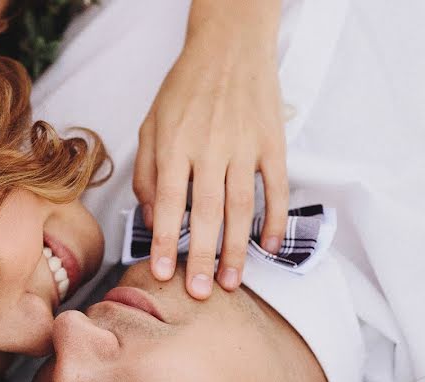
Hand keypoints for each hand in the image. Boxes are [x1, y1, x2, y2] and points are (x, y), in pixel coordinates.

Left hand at [132, 20, 288, 299]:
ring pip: (241, 207)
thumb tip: (153, 217)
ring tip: (231, 282)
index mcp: (175, 144)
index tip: (162, 274)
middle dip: (201, 257)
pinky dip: (275, 220)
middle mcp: (210, 148)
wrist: (230, 45)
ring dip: (236, 249)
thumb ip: (147, 172)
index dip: (165, 242)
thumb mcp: (151, 124)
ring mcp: (245, 146)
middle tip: (199, 293)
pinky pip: (277, 188)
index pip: (169, 203)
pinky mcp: (272, 143)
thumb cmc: (185, 88)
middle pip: (206, 213)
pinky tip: (268, 247)